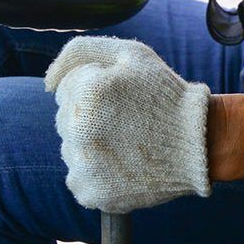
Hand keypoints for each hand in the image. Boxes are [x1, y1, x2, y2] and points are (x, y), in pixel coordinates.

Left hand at [45, 37, 211, 213]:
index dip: (95, 89)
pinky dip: (96, 173)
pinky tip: (122, 164)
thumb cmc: (163, 95)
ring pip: (71, 149)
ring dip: (91, 145)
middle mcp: (79, 131)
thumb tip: (47, 82)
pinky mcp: (91, 192)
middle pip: (65, 119)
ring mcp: (83, 165)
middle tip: (127, 121)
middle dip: (89, 117)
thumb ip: (80, 50)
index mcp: (86, 93)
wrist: (197, 144)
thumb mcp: (130, 53)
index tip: (123, 98)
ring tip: (126, 143)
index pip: (65, 89)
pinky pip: (78, 178)